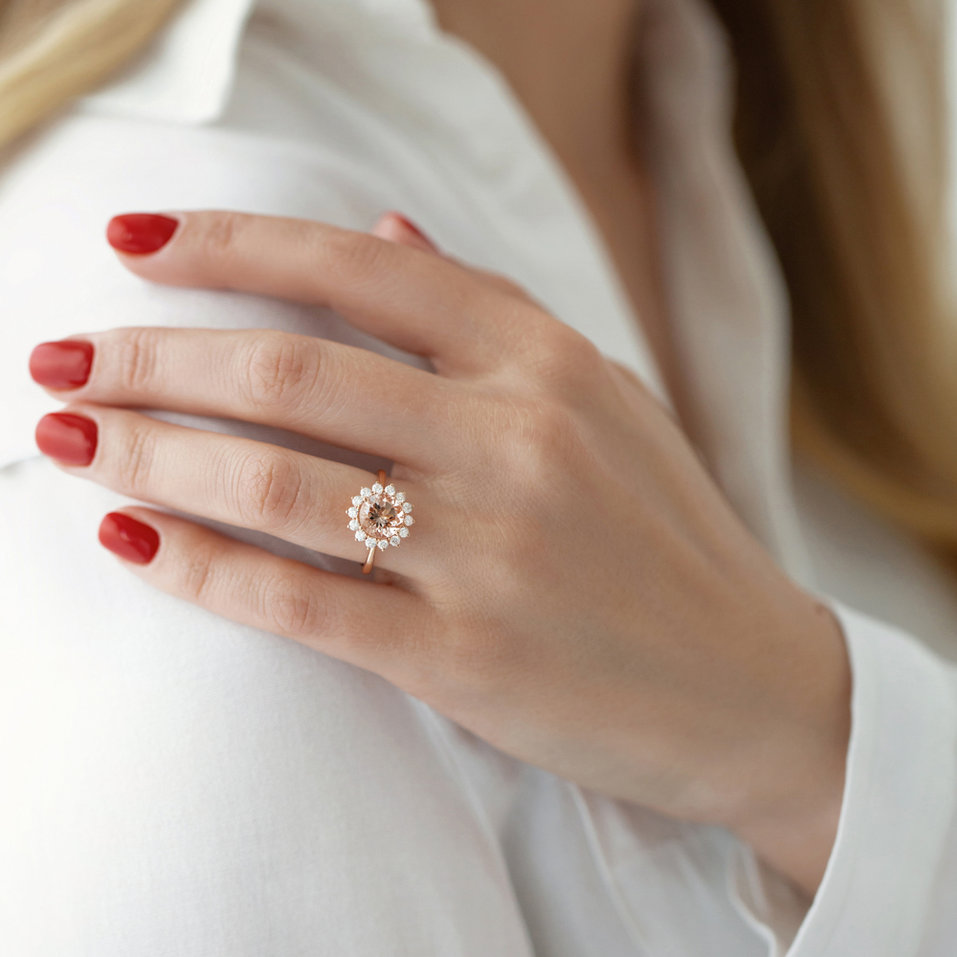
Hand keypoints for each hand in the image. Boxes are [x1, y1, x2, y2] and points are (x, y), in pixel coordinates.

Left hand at [29, 209, 850, 896]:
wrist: (751, 684)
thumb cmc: (669, 536)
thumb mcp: (604, 399)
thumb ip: (492, 316)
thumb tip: (385, 235)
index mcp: (549, 363)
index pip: (358, 270)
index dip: (231, 244)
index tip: (134, 245)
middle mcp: (517, 441)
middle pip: (289, 371)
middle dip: (151, 356)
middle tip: (61, 359)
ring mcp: (489, 553)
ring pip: (273, 484)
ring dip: (146, 456)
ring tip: (64, 441)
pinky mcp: (464, 659)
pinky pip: (298, 600)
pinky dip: (197, 568)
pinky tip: (129, 542)